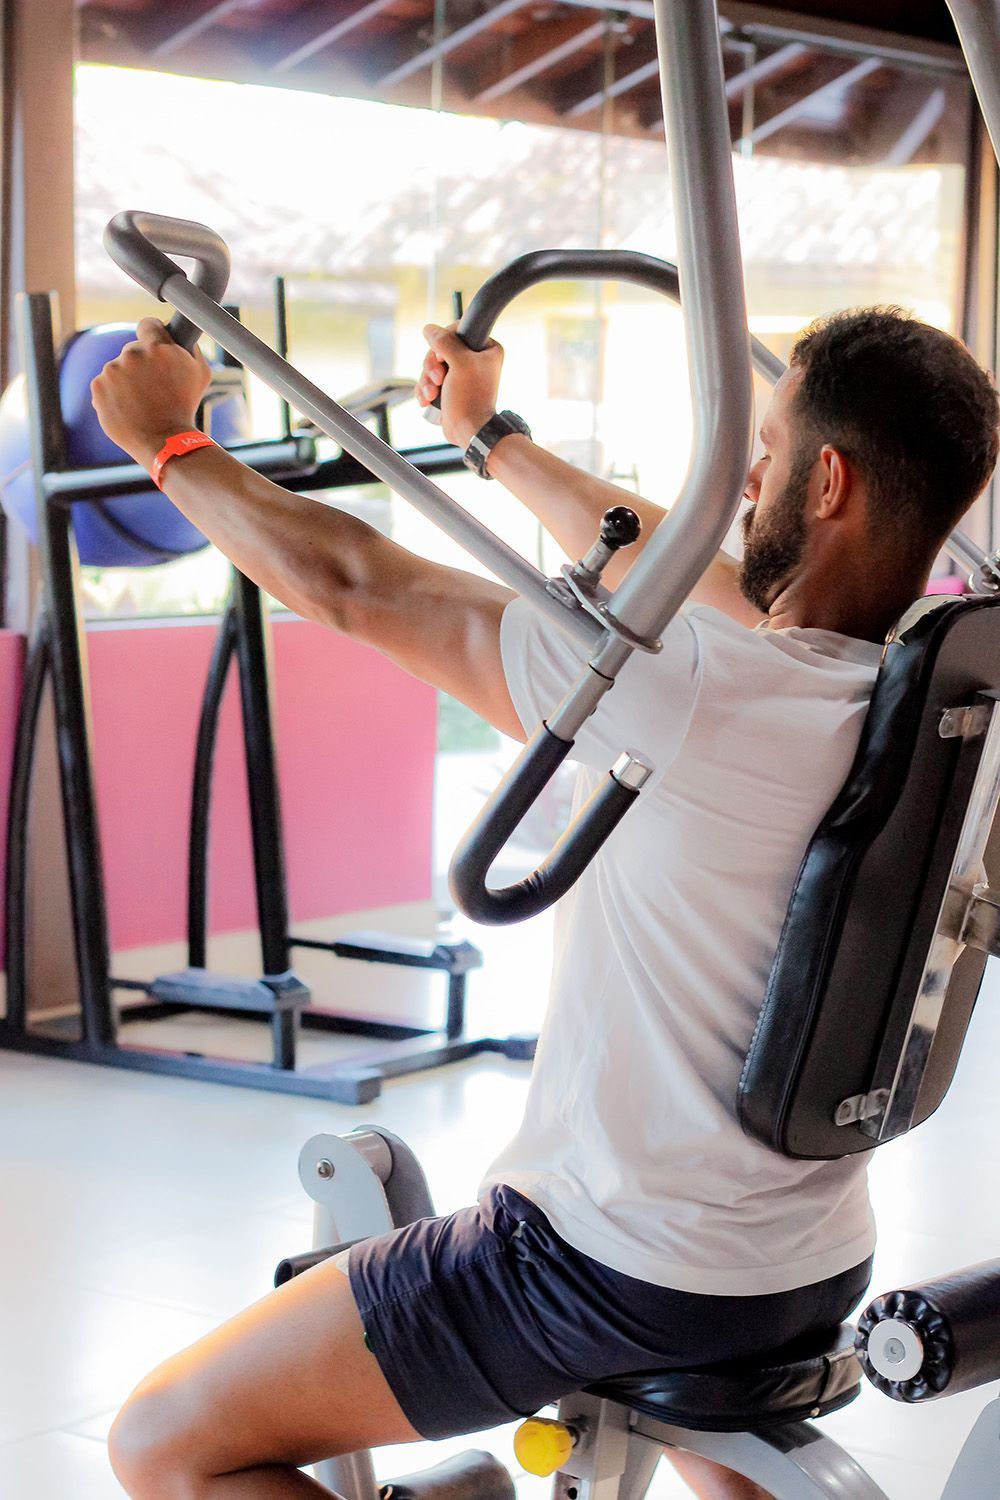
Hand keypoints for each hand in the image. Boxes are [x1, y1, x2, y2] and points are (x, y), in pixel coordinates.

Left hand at [90, 317, 211, 469]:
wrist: (164, 441)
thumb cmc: (184, 408)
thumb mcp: (200, 374)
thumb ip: (190, 349)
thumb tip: (182, 337)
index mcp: (157, 346)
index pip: (148, 325)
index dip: (153, 334)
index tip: (153, 346)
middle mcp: (132, 353)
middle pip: (133, 350)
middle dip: (141, 365)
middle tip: (153, 388)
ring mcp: (112, 370)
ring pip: (118, 368)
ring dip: (127, 381)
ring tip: (141, 403)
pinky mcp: (98, 386)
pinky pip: (105, 384)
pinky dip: (113, 394)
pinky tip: (128, 408)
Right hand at [418, 323, 503, 448]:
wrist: (469, 431)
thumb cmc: (470, 399)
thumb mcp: (459, 363)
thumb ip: (444, 342)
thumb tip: (429, 329)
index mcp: (486, 348)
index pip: (458, 330)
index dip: (444, 341)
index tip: (444, 358)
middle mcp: (475, 359)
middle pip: (441, 348)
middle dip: (433, 365)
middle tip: (437, 379)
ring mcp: (461, 374)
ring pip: (432, 365)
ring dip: (427, 379)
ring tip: (431, 393)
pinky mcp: (449, 387)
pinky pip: (429, 380)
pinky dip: (425, 389)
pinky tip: (427, 399)